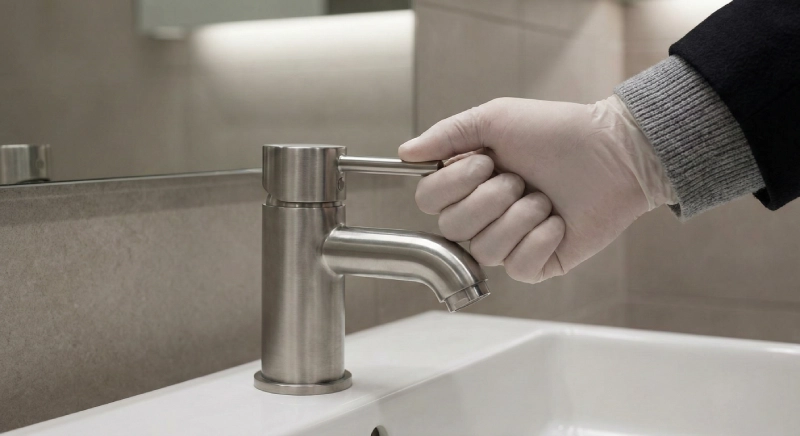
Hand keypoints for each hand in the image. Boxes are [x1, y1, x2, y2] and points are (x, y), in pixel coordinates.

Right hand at [399, 96, 673, 283]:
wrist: (613, 151)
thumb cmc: (555, 131)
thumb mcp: (495, 119)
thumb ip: (447, 135)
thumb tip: (404, 153)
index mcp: (467, 183)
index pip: (428, 201)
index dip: (453, 185)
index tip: (487, 160)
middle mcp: (483, 215)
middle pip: (453, 228)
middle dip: (490, 200)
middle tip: (521, 179)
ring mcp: (510, 242)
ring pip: (485, 250)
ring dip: (519, 218)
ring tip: (544, 199)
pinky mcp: (539, 263)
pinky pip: (518, 268)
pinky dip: (539, 241)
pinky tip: (557, 222)